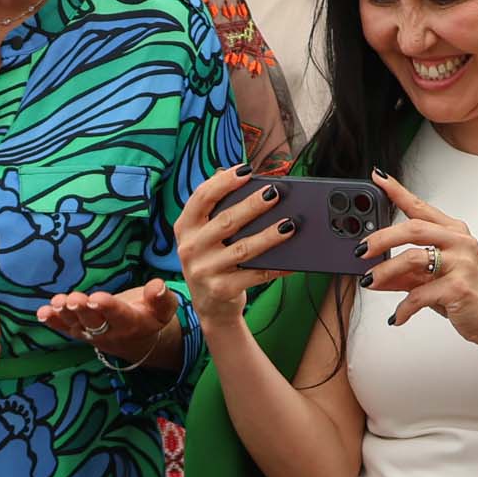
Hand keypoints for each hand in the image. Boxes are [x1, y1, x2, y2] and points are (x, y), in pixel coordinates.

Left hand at [36, 282, 177, 365]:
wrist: (140, 342)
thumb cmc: (151, 317)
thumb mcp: (163, 309)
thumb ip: (161, 298)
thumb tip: (158, 285)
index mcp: (132, 323)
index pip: (119, 315)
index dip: (108, 307)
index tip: (97, 297)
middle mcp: (110, 332)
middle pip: (94, 321)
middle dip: (83, 310)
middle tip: (74, 300)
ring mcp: (92, 334)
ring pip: (77, 325)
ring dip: (64, 314)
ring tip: (57, 302)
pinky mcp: (80, 333)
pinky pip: (65, 329)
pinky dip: (52, 321)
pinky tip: (41, 312)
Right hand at [175, 166, 295, 328]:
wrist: (210, 306)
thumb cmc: (212, 260)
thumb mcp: (204, 235)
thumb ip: (215, 208)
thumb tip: (232, 174)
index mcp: (185, 227)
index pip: (201, 197)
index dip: (224, 182)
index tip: (246, 170)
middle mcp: (190, 248)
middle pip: (226, 221)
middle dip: (252, 205)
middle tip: (275, 193)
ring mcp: (204, 271)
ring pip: (243, 248)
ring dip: (269, 235)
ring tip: (290, 225)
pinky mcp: (222, 289)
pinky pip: (255, 275)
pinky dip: (276, 267)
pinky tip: (292, 260)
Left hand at [361, 171, 477, 351]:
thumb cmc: (466, 296)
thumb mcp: (432, 280)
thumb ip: (404, 274)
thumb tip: (373, 276)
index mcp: (453, 233)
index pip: (421, 207)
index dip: (397, 191)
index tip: (378, 177)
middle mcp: (459, 242)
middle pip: (413, 229)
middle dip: (381, 238)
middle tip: (360, 250)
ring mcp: (462, 263)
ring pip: (413, 259)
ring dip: (385, 272)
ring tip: (369, 282)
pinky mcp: (459, 287)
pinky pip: (419, 294)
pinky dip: (403, 308)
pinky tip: (397, 317)